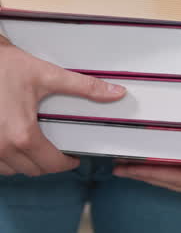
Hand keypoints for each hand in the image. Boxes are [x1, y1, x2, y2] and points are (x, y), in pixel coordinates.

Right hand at [0, 35, 125, 176]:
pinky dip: (9, 159)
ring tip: (38, 145)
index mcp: (23, 134)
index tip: (72, 157)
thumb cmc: (8, 67)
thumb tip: (114, 92)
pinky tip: (16, 142)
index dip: (66, 163)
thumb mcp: (49, 75)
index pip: (51, 164)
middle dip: (49, 163)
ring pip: (13, 170)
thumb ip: (85, 87)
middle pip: (33, 170)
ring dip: (27, 163)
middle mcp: (2, 146)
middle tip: (58, 150)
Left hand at [114, 99, 180, 210]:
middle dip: (146, 174)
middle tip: (120, 167)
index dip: (156, 176)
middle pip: (174, 180)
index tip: (133, 170)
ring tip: (126, 163)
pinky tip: (148, 156)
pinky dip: (161, 160)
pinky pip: (179, 162)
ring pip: (173, 173)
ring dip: (150, 169)